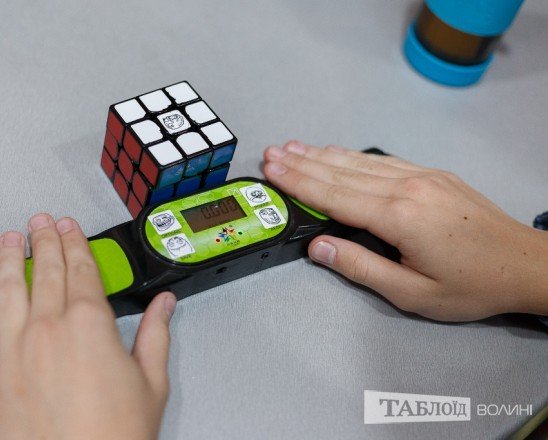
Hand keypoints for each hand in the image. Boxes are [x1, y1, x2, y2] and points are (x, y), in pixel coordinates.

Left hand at [0, 214, 175, 439]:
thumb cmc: (113, 436)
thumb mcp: (151, 383)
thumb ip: (156, 334)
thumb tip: (165, 305)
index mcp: (90, 325)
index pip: (81, 268)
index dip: (75, 242)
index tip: (70, 227)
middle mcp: (48, 329)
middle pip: (46, 270)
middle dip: (45, 240)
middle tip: (42, 222)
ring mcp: (13, 349)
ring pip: (8, 286)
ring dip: (10, 256)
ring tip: (12, 236)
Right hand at [263, 142, 547, 320]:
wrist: (526, 265)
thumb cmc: (472, 285)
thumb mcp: (412, 293)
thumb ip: (361, 267)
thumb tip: (319, 248)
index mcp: (398, 217)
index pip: (334, 196)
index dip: (299, 182)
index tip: (273, 170)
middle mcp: (408, 188)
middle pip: (342, 173)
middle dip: (302, 162)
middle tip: (272, 153)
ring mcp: (422, 177)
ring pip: (361, 162)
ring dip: (323, 154)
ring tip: (294, 147)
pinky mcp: (434, 175)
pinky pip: (385, 160)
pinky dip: (355, 156)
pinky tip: (338, 152)